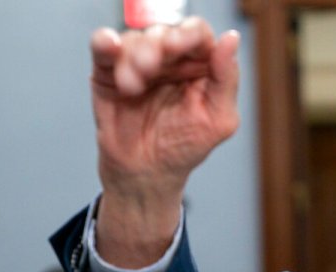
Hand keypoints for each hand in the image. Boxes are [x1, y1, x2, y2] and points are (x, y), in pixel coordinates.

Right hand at [90, 17, 239, 266]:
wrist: (145, 174)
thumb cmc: (185, 148)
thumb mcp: (218, 119)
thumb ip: (226, 79)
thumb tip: (231, 38)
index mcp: (201, 67)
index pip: (197, 34)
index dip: (188, 34)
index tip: (176, 47)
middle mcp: (171, 60)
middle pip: (164, 32)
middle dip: (156, 47)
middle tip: (150, 68)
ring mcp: (139, 63)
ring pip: (135, 40)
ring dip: (133, 60)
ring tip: (132, 88)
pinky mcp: (109, 71)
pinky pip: (103, 45)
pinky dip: (105, 42)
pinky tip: (110, 47)